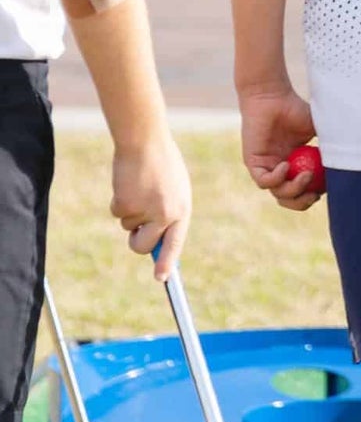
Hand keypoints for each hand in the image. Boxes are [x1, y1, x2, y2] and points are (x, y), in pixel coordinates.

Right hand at [110, 136, 191, 278]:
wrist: (145, 142)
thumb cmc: (161, 163)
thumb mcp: (174, 189)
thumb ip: (168, 213)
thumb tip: (156, 238)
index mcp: (183, 209)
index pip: (176, 243)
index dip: (167, 262)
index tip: (162, 279)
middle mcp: (167, 214)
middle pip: (144, 246)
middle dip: (136, 242)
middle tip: (136, 228)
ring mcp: (146, 211)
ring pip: (128, 227)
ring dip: (129, 211)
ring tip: (139, 187)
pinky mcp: (126, 205)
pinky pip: (117, 213)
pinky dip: (118, 201)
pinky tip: (128, 183)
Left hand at [240, 84, 319, 211]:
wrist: (273, 97)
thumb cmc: (296, 109)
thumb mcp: (320, 131)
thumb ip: (331, 147)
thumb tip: (350, 164)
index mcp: (296, 165)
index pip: (304, 190)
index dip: (315, 194)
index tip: (328, 188)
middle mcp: (280, 169)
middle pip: (289, 199)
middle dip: (302, 202)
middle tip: (314, 195)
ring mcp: (267, 167)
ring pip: (278, 193)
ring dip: (294, 189)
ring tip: (306, 175)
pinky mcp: (253, 163)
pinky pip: (264, 181)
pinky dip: (277, 178)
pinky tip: (286, 165)